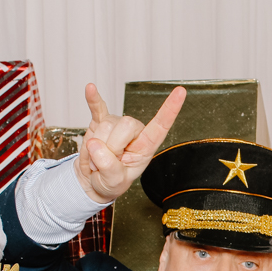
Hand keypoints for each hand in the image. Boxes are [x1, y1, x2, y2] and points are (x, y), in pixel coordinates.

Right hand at [74, 83, 185, 203]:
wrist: (92, 181)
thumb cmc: (110, 182)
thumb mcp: (114, 182)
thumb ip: (109, 167)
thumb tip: (95, 144)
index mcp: (146, 146)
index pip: (160, 126)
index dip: (170, 109)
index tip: (181, 92)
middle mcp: (134, 132)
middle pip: (125, 125)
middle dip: (111, 147)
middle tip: (106, 163)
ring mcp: (116, 124)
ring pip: (105, 125)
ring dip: (95, 147)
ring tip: (97, 159)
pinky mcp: (99, 121)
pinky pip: (96, 108)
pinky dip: (92, 100)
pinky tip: (90, 88)